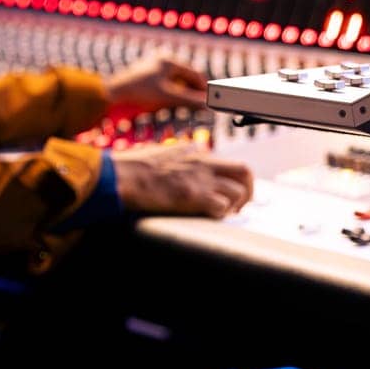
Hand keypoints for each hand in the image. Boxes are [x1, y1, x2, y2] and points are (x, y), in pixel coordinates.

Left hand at [104, 54, 206, 114]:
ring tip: (187, 108)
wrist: (110, 94)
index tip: (211, 102)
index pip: (195, 74)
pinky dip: (171, 93)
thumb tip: (209, 104)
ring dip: (183, 94)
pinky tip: (171, 104)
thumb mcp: (168, 97)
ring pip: (175, 82)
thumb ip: (190, 100)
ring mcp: (152, 67)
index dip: (204, 89)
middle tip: (201, 107)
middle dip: (194, 92)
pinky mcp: (144, 76)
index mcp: (169, 61)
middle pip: (185, 77)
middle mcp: (161, 61)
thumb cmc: (139, 93)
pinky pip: (164, 84)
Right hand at [113, 142, 253, 217]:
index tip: (222, 191)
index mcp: (193, 152)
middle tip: (238, 204)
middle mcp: (202, 163)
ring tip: (223, 214)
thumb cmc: (130, 167)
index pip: (224, 161)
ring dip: (234, 206)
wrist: (121, 176)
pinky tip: (208, 216)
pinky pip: (223, 208)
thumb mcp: (156, 152)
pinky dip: (220, 215)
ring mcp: (201, 179)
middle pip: (244, 171)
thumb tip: (169, 155)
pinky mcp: (195, 196)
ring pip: (239, 191)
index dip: (228, 179)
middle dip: (248, 190)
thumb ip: (171, 154)